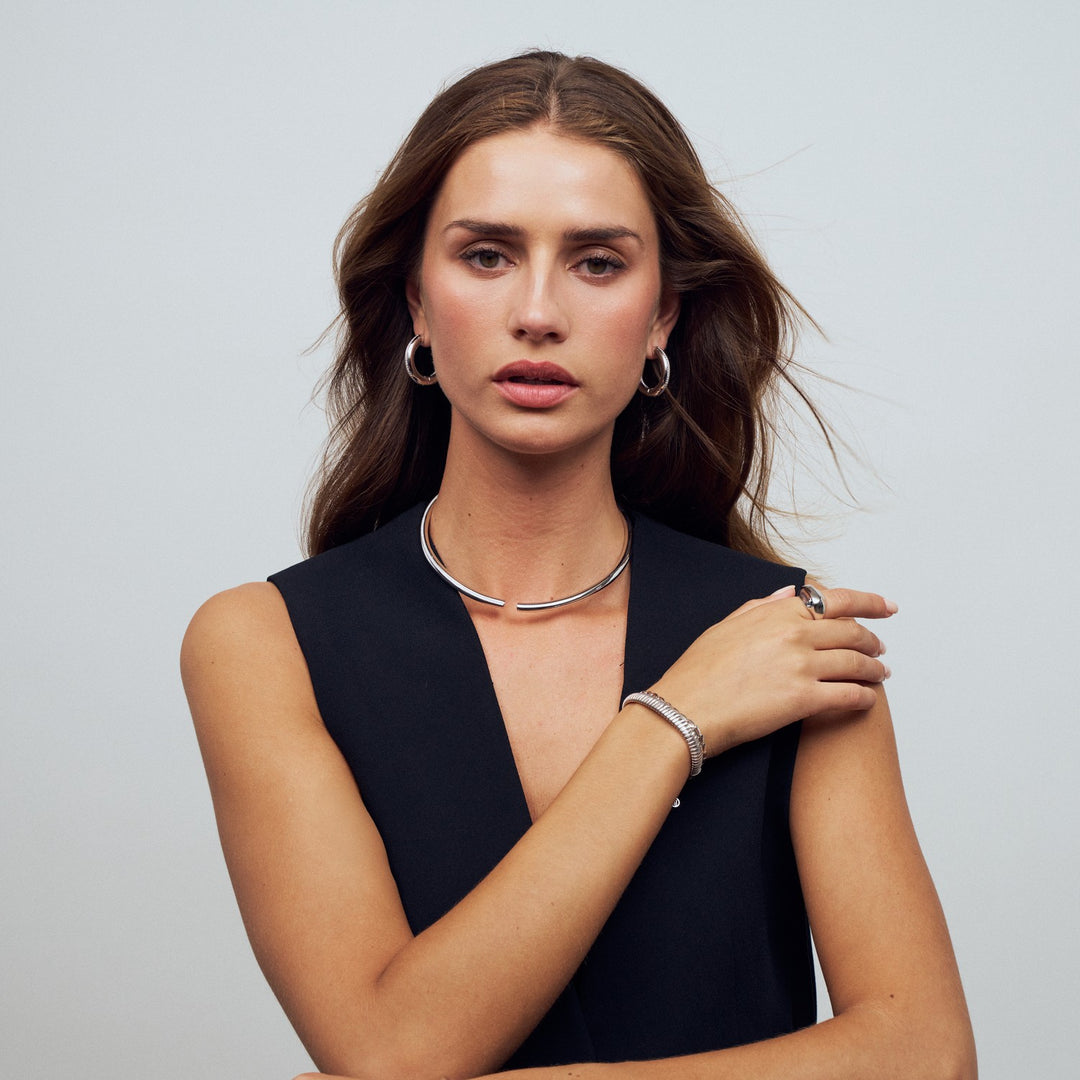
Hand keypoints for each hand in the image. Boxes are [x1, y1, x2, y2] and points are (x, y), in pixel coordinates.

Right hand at [647, 585, 894, 756]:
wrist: (684, 709)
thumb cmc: (698, 671)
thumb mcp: (726, 626)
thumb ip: (762, 605)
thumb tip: (789, 592)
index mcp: (778, 613)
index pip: (838, 600)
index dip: (870, 602)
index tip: (887, 607)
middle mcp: (795, 634)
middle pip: (852, 633)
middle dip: (872, 641)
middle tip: (880, 648)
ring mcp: (802, 667)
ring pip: (856, 663)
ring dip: (875, 670)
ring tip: (880, 674)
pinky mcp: (804, 700)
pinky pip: (849, 695)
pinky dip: (864, 697)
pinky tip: (868, 700)